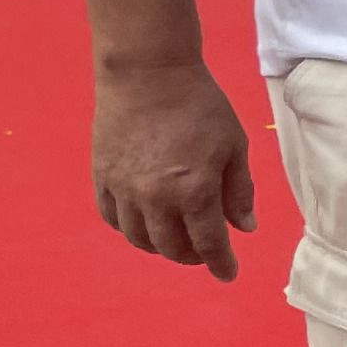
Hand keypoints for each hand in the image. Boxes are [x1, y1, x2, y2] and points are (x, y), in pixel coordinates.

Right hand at [92, 59, 256, 280]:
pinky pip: (111, 217)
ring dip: (160, 247)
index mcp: (194, 191)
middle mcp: (155, 198)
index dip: (220, 264)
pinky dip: (128, 229)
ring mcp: (123, 189)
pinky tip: (143, 223)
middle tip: (204, 253)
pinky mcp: (101, 176)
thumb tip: (244, 228)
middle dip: (192, 256)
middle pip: (171, 248)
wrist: (147, 73)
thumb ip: (239, 191)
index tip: (229, 273)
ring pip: (138, 238)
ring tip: (175, 239)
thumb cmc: (200, 106)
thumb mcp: (234, 146)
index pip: (208, 244)